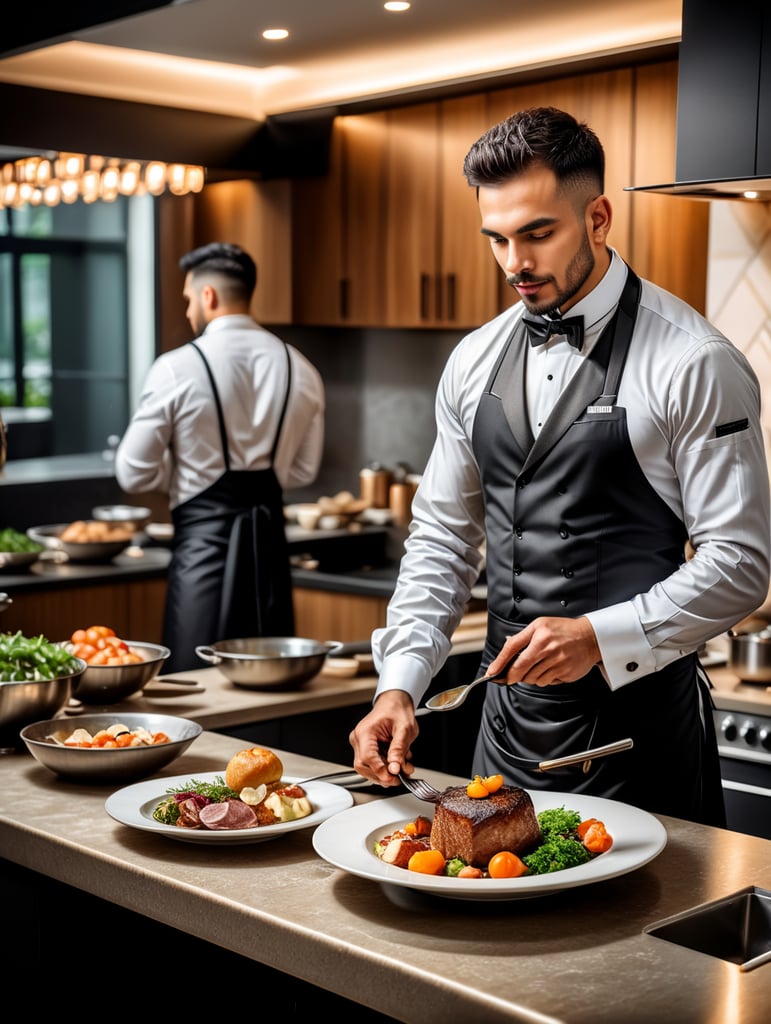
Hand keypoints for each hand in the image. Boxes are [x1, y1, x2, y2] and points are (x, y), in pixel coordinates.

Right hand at [349, 689, 418, 785]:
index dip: (380, 771)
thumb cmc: (398, 710)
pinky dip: (384, 768)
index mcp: (365, 731)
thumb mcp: (405, 728)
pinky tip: (396, 763)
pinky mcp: (366, 747)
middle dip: (381, 776)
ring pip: (366, 768)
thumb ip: (399, 748)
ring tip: (401, 768)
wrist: (395, 702)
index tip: (394, 777)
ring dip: (384, 773)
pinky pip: (371, 763)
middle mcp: (359, 738)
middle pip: (363, 766)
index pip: (367, 758)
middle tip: (399, 778)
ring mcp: (361, 743)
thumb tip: (395, 768)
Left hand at [486, 616, 600, 686]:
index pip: (512, 649)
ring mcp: (557, 662)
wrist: (591, 637)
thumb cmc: (564, 630)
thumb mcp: (541, 625)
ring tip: (540, 665)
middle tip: (512, 675)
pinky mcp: (565, 673)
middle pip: (520, 669)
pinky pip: (546, 682)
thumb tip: (506, 647)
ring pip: (532, 679)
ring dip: (530, 676)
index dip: (499, 663)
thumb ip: (522, 637)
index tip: (491, 673)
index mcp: (539, 633)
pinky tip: (551, 668)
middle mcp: (547, 647)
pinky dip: (544, 679)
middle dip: (513, 675)